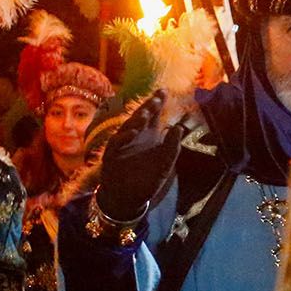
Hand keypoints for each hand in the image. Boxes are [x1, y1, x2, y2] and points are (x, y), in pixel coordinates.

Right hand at [95, 91, 184, 221]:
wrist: (129, 199)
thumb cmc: (147, 180)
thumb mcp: (164, 164)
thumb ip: (172, 147)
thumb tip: (179, 128)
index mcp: (148, 136)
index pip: (153, 115)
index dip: (157, 103)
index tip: (164, 91)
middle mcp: (134, 136)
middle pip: (140, 117)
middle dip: (147, 107)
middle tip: (157, 99)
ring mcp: (122, 145)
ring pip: (128, 127)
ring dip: (136, 120)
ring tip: (146, 114)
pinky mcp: (111, 155)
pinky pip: (116, 143)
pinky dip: (124, 137)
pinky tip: (134, 132)